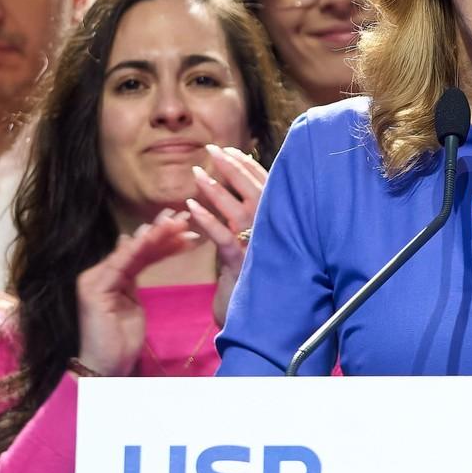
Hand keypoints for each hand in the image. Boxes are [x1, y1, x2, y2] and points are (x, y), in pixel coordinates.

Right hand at [75, 212, 202, 376]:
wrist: (105, 368)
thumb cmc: (121, 342)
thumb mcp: (133, 304)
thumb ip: (133, 279)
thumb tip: (136, 250)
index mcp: (109, 276)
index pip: (138, 252)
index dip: (161, 239)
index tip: (185, 227)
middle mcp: (98, 273)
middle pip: (135, 247)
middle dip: (161, 231)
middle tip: (185, 217)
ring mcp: (94, 279)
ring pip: (131, 251)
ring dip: (157, 236)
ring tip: (180, 224)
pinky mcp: (94, 288)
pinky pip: (122, 263)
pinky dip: (140, 249)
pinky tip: (158, 236)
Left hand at [184, 144, 268, 325]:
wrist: (260, 323)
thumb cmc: (258, 285)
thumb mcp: (258, 249)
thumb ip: (254, 225)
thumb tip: (242, 199)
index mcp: (280, 225)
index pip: (266, 188)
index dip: (249, 167)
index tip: (231, 150)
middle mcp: (275, 233)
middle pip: (256, 192)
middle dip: (234, 168)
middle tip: (213, 149)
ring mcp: (260, 248)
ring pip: (239, 212)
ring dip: (217, 190)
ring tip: (196, 173)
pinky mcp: (242, 265)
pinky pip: (223, 238)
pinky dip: (207, 220)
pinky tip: (191, 207)